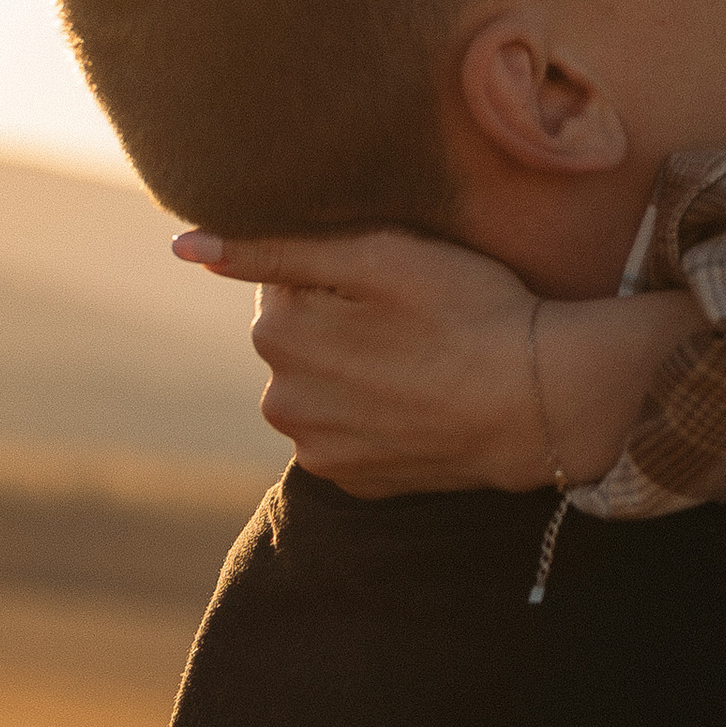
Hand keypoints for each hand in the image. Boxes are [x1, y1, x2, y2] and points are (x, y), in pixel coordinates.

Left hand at [173, 228, 544, 495]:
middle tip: (411, 316)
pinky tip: (415, 397)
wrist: (541, 403)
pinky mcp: (352, 481)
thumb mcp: (380, 256)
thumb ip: (277, 247)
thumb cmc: (469, 311)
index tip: (390, 280)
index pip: (284, 280)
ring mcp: (316, 450)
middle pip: (297, 336)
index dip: (340, 270)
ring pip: (319, 384)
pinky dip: (371, 411)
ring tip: (418, 358)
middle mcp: (281, 403)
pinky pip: (344, 428)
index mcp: (277, 338)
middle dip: (338, 321)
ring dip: (352, 367)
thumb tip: (184, 245)